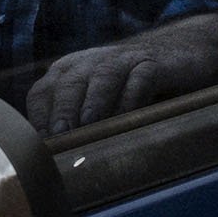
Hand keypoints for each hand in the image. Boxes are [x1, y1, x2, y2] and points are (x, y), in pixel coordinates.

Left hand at [25, 10, 217, 134]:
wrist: (180, 55)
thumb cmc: (132, 87)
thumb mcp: (100, 101)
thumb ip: (78, 121)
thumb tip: (54, 161)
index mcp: (69, 70)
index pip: (43, 90)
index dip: (38, 115)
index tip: (37, 143)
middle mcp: (90, 61)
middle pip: (68, 82)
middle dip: (61, 109)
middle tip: (58, 136)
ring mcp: (122, 59)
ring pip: (101, 77)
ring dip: (93, 101)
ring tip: (88, 124)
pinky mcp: (152, 63)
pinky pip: (140, 78)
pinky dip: (133, 96)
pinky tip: (129, 116)